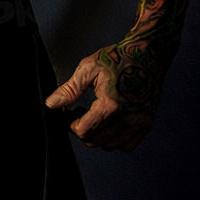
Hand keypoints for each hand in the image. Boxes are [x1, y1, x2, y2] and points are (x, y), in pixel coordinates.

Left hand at [45, 39, 162, 151]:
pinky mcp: (147, 122)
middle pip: (96, 141)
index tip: (75, 116)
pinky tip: (113, 124)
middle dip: (85, 132)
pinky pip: (127, 145)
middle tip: (85, 116)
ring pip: (111, 146)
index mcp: (111, 104)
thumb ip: (70, 90)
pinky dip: (117, 140)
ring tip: (99, 118)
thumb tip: (52, 103)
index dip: (74, 126)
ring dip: (101, 137)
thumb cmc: (119, 58)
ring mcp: (139, 121)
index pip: (85, 132)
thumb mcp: (89, 68)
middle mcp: (127, 116)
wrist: (147, 54)